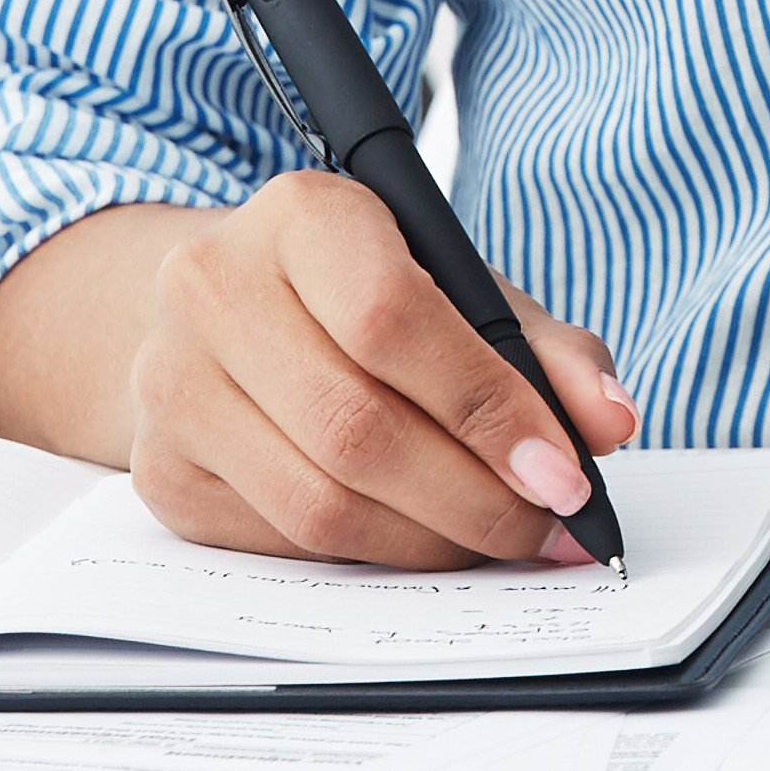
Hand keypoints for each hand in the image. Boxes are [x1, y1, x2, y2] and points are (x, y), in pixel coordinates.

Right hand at [0, 184, 640, 566]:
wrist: (228, 309)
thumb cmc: (364, 293)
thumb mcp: (462, 288)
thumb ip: (547, 349)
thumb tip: (608, 423)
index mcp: (300, 213)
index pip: (391, 318)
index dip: (487, 408)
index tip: (563, 473)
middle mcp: (211, 288)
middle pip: (355, 427)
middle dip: (474, 497)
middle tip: (544, 526)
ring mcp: (171, 385)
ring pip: (317, 504)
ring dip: (429, 543)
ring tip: (495, 540)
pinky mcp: (161, 472)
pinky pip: (281, 544)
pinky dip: (370, 557)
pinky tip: (421, 541)